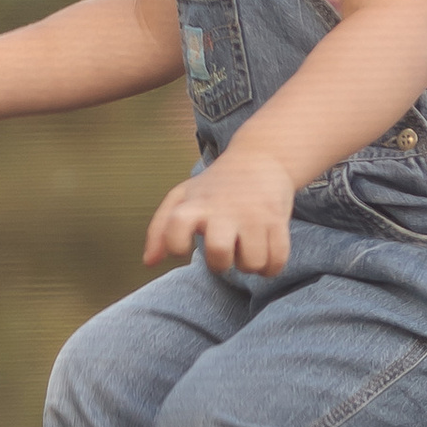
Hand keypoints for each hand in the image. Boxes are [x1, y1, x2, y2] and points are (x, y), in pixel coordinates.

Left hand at [142, 145, 296, 276]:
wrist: (262, 157)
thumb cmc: (215, 186)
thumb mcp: (183, 197)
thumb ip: (159, 229)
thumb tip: (149, 262)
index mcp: (196, 204)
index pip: (176, 227)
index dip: (176, 245)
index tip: (183, 247)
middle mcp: (225, 209)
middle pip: (219, 252)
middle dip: (220, 264)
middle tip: (223, 252)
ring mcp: (253, 215)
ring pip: (252, 263)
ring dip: (248, 265)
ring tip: (246, 250)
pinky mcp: (277, 220)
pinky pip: (276, 261)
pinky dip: (270, 268)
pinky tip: (264, 255)